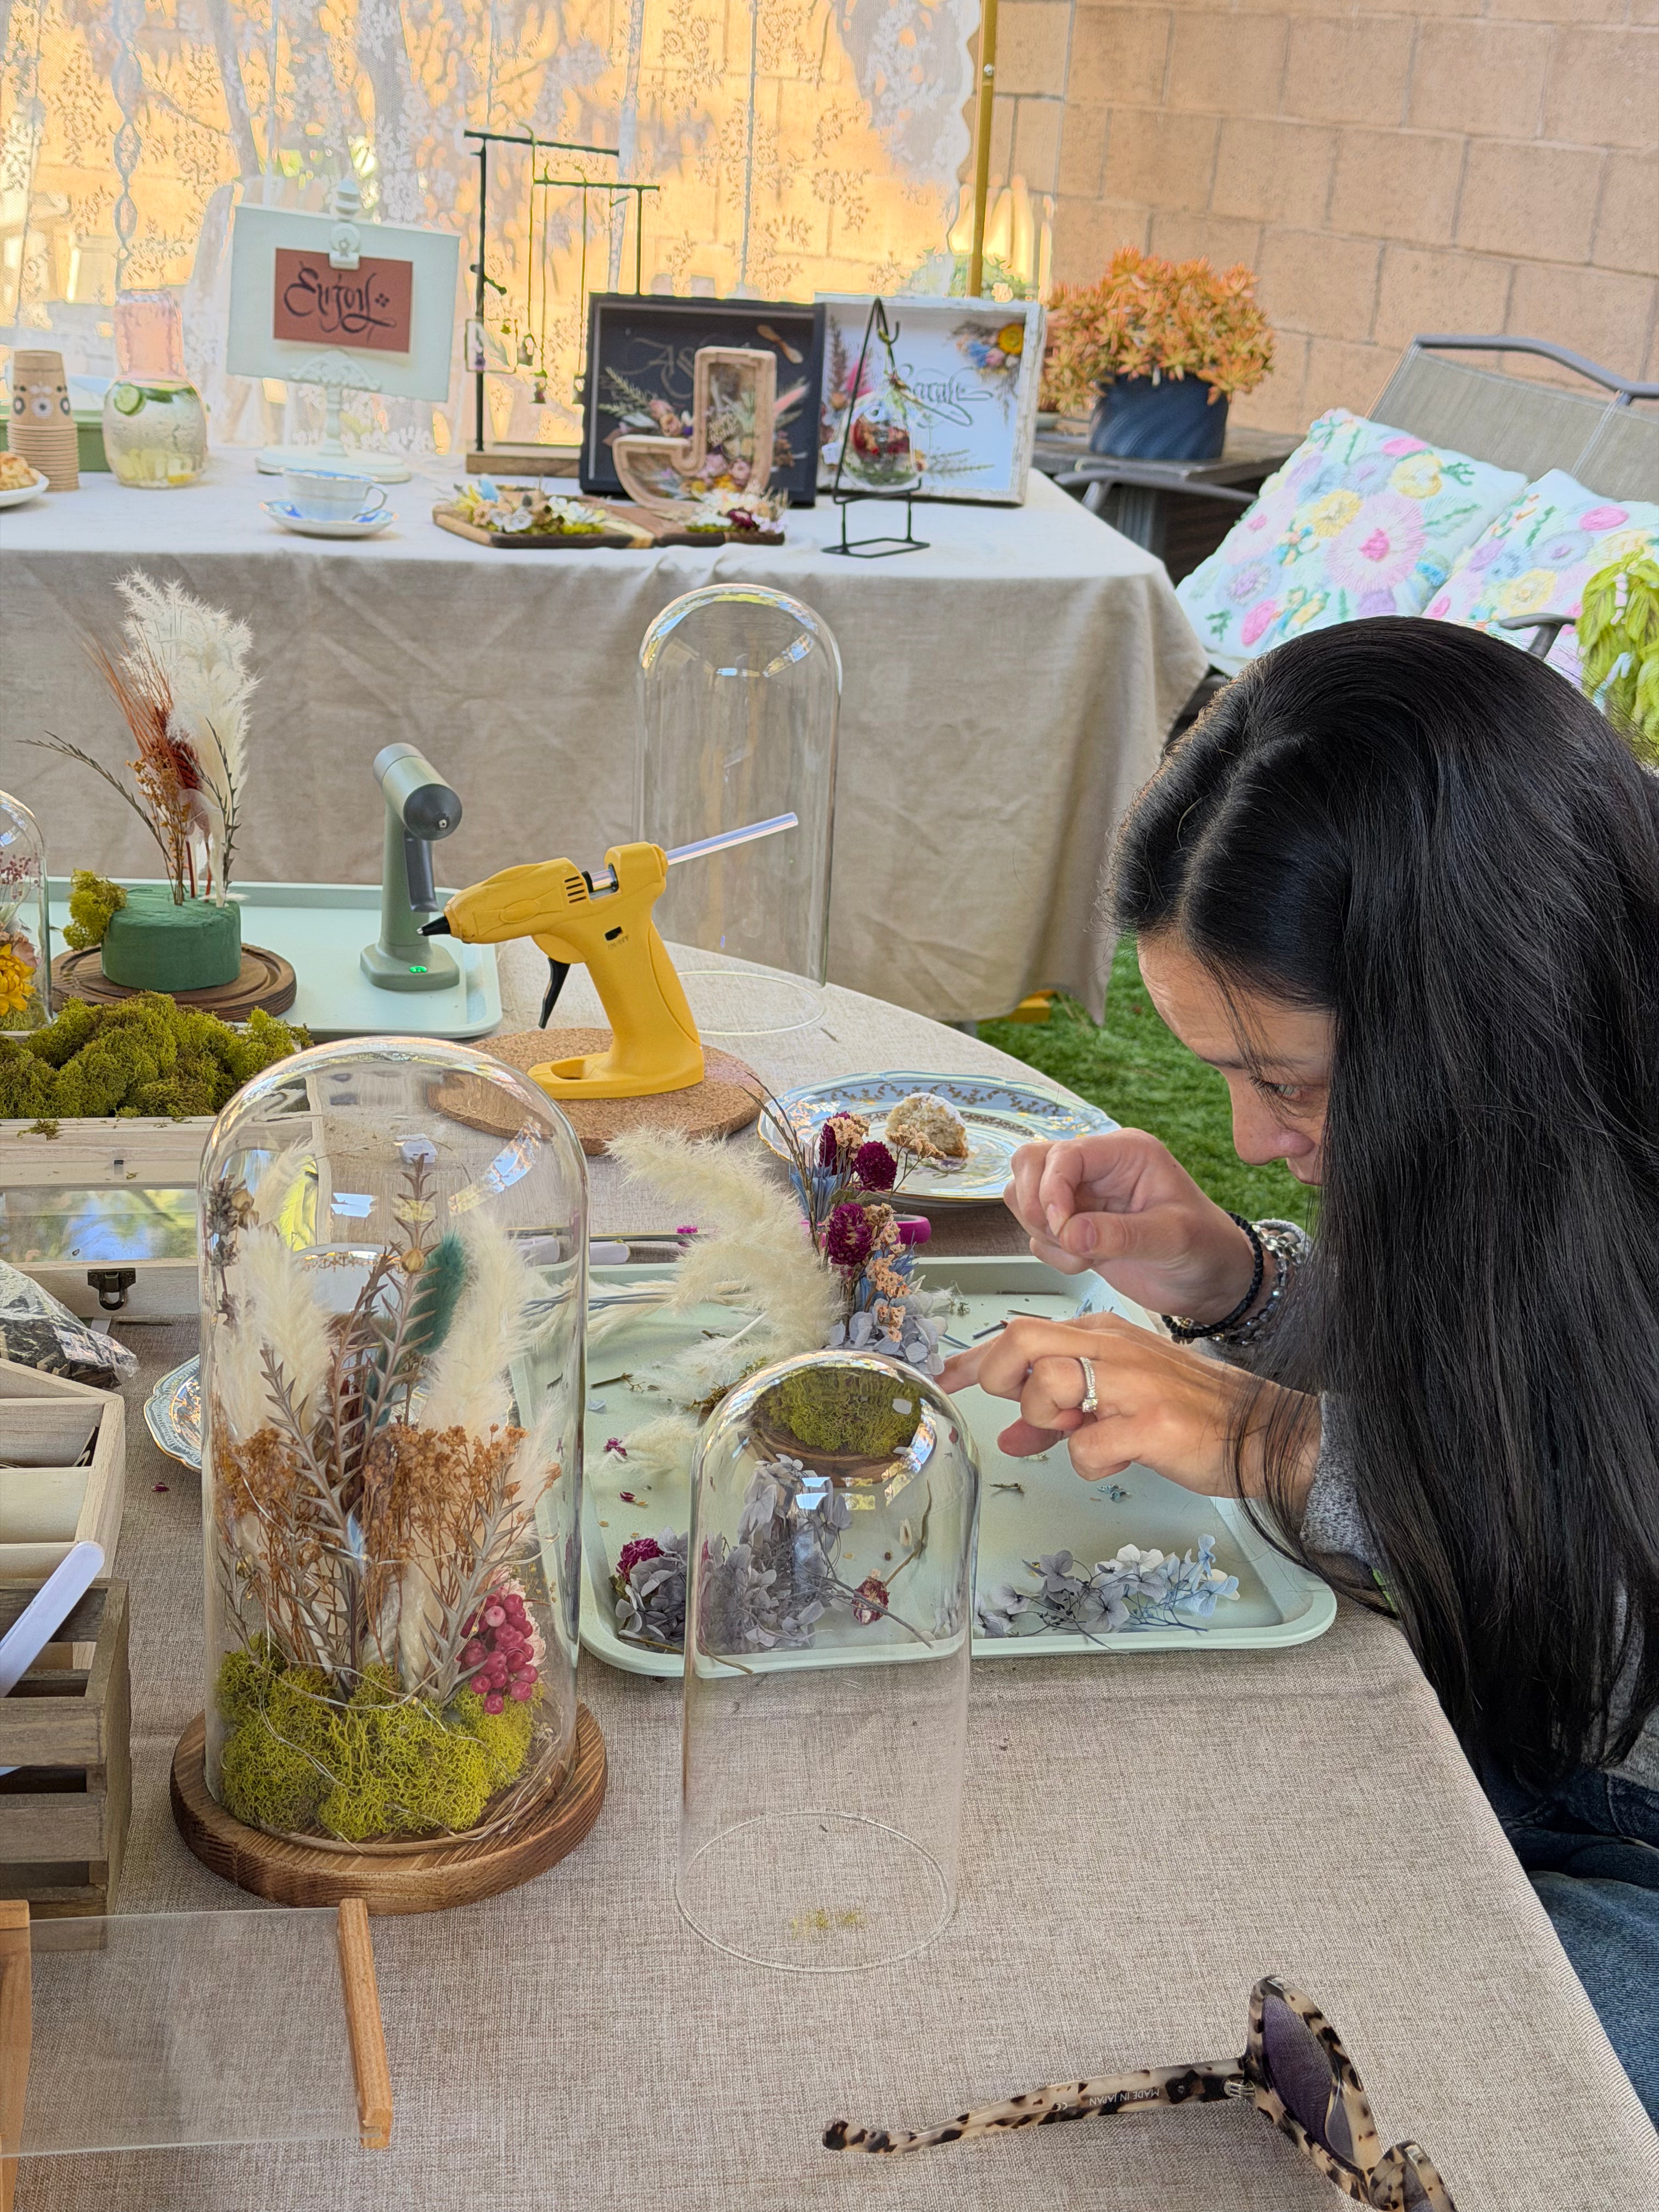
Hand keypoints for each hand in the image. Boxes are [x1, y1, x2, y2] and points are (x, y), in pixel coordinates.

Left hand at [939, 1313, 1319, 1505]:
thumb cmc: (1184, 1414)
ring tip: (1084, 1433)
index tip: (942, 1379)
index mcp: (1100, 1335)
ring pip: (1047, 1389)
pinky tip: (1120, 1459)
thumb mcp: (1114, 1403)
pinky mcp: (1153, 1424)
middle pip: (1020, 1343)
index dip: (971, 1360)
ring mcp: (1132, 1384)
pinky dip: (1092, 1464)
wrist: (1258, 1430)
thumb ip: (1057, 1417)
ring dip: (1048, 1425)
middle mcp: (1112, 1348)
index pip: (1017, 1332)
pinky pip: (1087, 1449)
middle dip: (1002, 1381)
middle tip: (1028, 1414)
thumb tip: (1008, 1438)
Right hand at [1005, 1129, 1258, 1321]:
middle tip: (1062, 1237)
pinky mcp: (1072, 1228)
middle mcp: (1097, 1169)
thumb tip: (1070, 1234)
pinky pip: (1036, 1233)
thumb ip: (1121, 1234)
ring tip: (1083, 1256)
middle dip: (1036, 1204)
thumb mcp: (1173, 1238)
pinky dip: (1051, 1253)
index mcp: (1124, 1153)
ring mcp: (1081, 1198)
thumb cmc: (1205, 1248)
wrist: (1211, 1283)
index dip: (1052, 1188)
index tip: (1063, 1227)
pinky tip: (1086, 1264)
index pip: (1064, 1153)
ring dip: (1042, 1232)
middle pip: (1030, 1163)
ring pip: (1025, 1197)